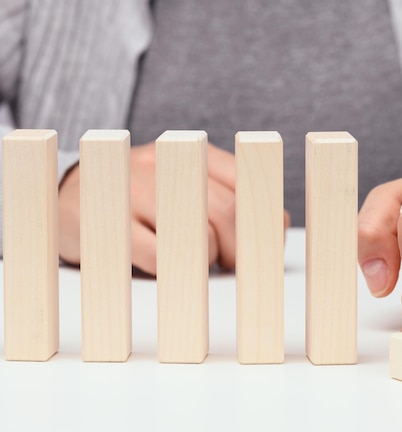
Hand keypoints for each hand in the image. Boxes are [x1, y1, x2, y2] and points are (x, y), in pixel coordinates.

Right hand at [59, 141, 286, 274]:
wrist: (74, 198)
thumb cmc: (148, 200)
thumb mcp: (193, 189)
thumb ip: (237, 200)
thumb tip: (281, 223)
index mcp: (191, 153)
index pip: (244, 180)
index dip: (261, 219)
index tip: (263, 245)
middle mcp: (164, 165)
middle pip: (225, 210)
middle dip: (239, 247)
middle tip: (231, 263)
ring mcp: (133, 191)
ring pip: (196, 233)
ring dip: (209, 258)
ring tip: (200, 262)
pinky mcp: (107, 223)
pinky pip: (158, 256)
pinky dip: (174, 271)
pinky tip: (167, 267)